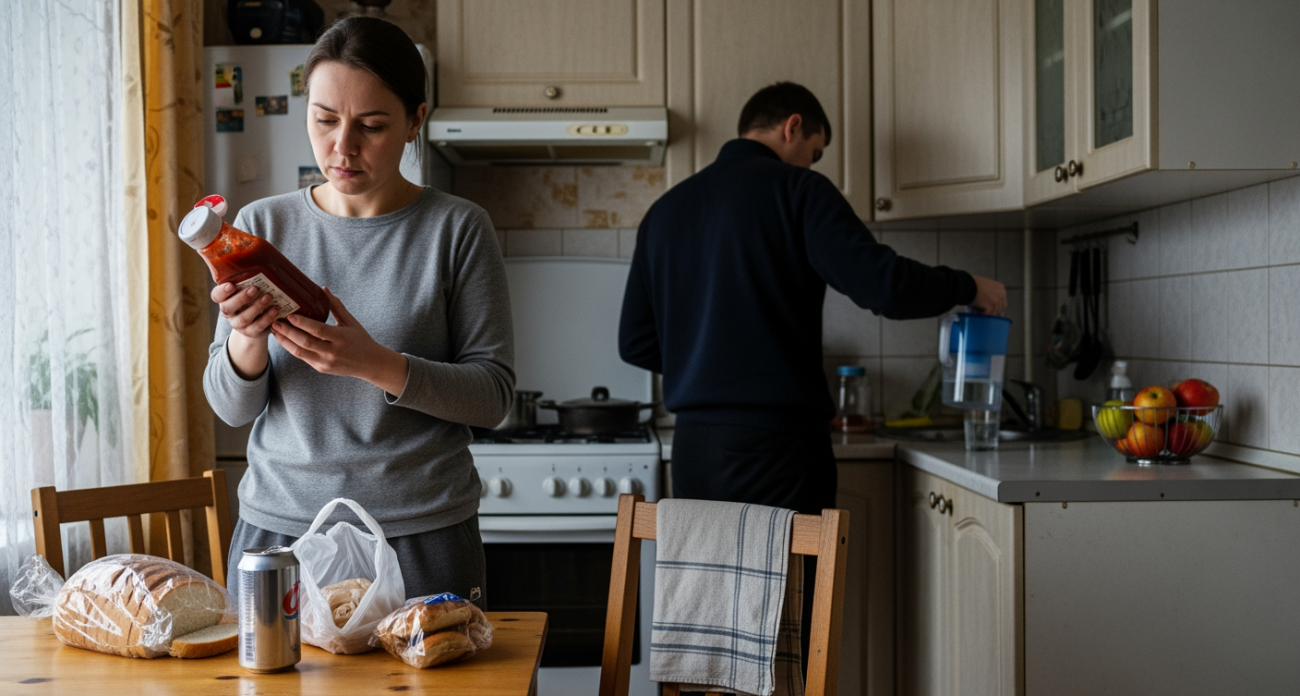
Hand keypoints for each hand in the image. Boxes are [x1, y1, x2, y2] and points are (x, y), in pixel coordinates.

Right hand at [212, 282, 277, 339]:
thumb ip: (250, 279)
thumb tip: (264, 257)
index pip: (216, 296)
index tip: (232, 285)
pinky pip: (257, 327)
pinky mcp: (250, 332)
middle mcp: (228, 312)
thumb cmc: (253, 299)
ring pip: (244, 318)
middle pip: (228, 307)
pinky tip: (276, 310)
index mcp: (225, 299)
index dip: (222, 291)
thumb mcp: (248, 289)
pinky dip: (267, 318)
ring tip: (269, 297)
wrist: (256, 325)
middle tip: (255, 289)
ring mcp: (238, 324)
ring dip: (257, 307)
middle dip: (242, 298)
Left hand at [270, 287, 409, 393]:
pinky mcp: (321, 368)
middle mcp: (333, 352)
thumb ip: (336, 306)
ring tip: (274, 330)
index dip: (303, 323)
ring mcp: (326, 362)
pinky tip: (284, 339)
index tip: (290, 315)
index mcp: (342, 338)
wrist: (370, 364)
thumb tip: (323, 289)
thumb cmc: (361, 340)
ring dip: (285, 341)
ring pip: (300, 352)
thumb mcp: (351, 321)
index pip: (319, 330)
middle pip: (305, 342)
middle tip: (275, 322)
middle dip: (288, 332)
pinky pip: (303, 358)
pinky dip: (291, 348)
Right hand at [969, 276, 1006, 315]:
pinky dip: (982, 316)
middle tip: (987, 317)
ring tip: (980, 316)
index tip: (993, 313)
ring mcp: (997, 300)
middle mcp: (1001, 294)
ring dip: (987, 316)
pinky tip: (976, 315)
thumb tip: (986, 306)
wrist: (966, 284)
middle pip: (1001, 309)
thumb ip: (989, 294)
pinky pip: (988, 315)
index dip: (997, 308)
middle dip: (994, 314)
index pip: (1003, 302)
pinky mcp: (991, 306)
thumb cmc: (971, 284)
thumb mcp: (984, 287)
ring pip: (994, 313)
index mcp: (1001, 288)